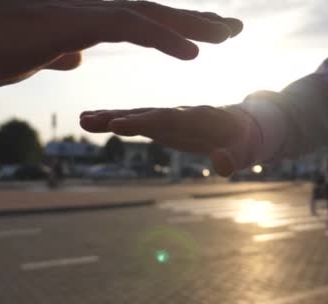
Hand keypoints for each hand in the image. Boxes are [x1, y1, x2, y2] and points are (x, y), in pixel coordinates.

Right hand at [0, 0, 242, 86]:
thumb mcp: (39, 54)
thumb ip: (62, 51)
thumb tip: (75, 56)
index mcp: (90, 16)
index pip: (143, 19)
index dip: (178, 25)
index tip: (208, 33)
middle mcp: (95, 6)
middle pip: (157, 11)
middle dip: (199, 20)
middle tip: (235, 27)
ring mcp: (88, 9)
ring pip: (152, 13)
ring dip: (193, 26)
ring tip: (229, 35)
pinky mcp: (79, 21)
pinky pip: (132, 26)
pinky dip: (165, 39)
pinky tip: (193, 54)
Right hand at [79, 106, 260, 176]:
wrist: (243, 125)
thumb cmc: (245, 140)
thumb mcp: (245, 151)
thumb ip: (233, 157)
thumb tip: (223, 165)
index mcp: (201, 118)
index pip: (171, 119)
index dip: (148, 121)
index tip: (123, 124)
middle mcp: (180, 114)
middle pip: (148, 113)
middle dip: (121, 117)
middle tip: (90, 120)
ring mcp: (169, 118)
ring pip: (137, 115)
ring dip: (111, 117)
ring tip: (82, 120)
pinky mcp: (161, 124)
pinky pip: (135, 122)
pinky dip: (114, 121)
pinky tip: (90, 121)